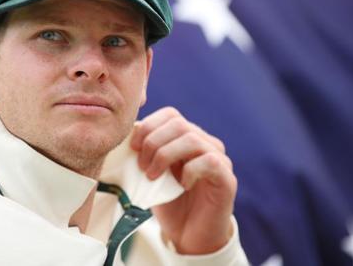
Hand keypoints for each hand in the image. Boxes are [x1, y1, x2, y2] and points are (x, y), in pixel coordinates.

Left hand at [130, 107, 236, 254]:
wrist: (189, 236)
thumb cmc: (170, 204)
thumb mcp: (151, 174)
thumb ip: (143, 154)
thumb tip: (125, 137)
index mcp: (187, 137)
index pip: (170, 114)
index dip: (149, 125)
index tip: (132, 146)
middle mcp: (206, 143)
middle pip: (178, 124)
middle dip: (153, 142)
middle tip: (142, 166)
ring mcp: (219, 159)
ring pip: (192, 139)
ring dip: (165, 156)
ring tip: (153, 176)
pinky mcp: (226, 178)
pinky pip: (209, 161)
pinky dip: (189, 171)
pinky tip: (181, 185)